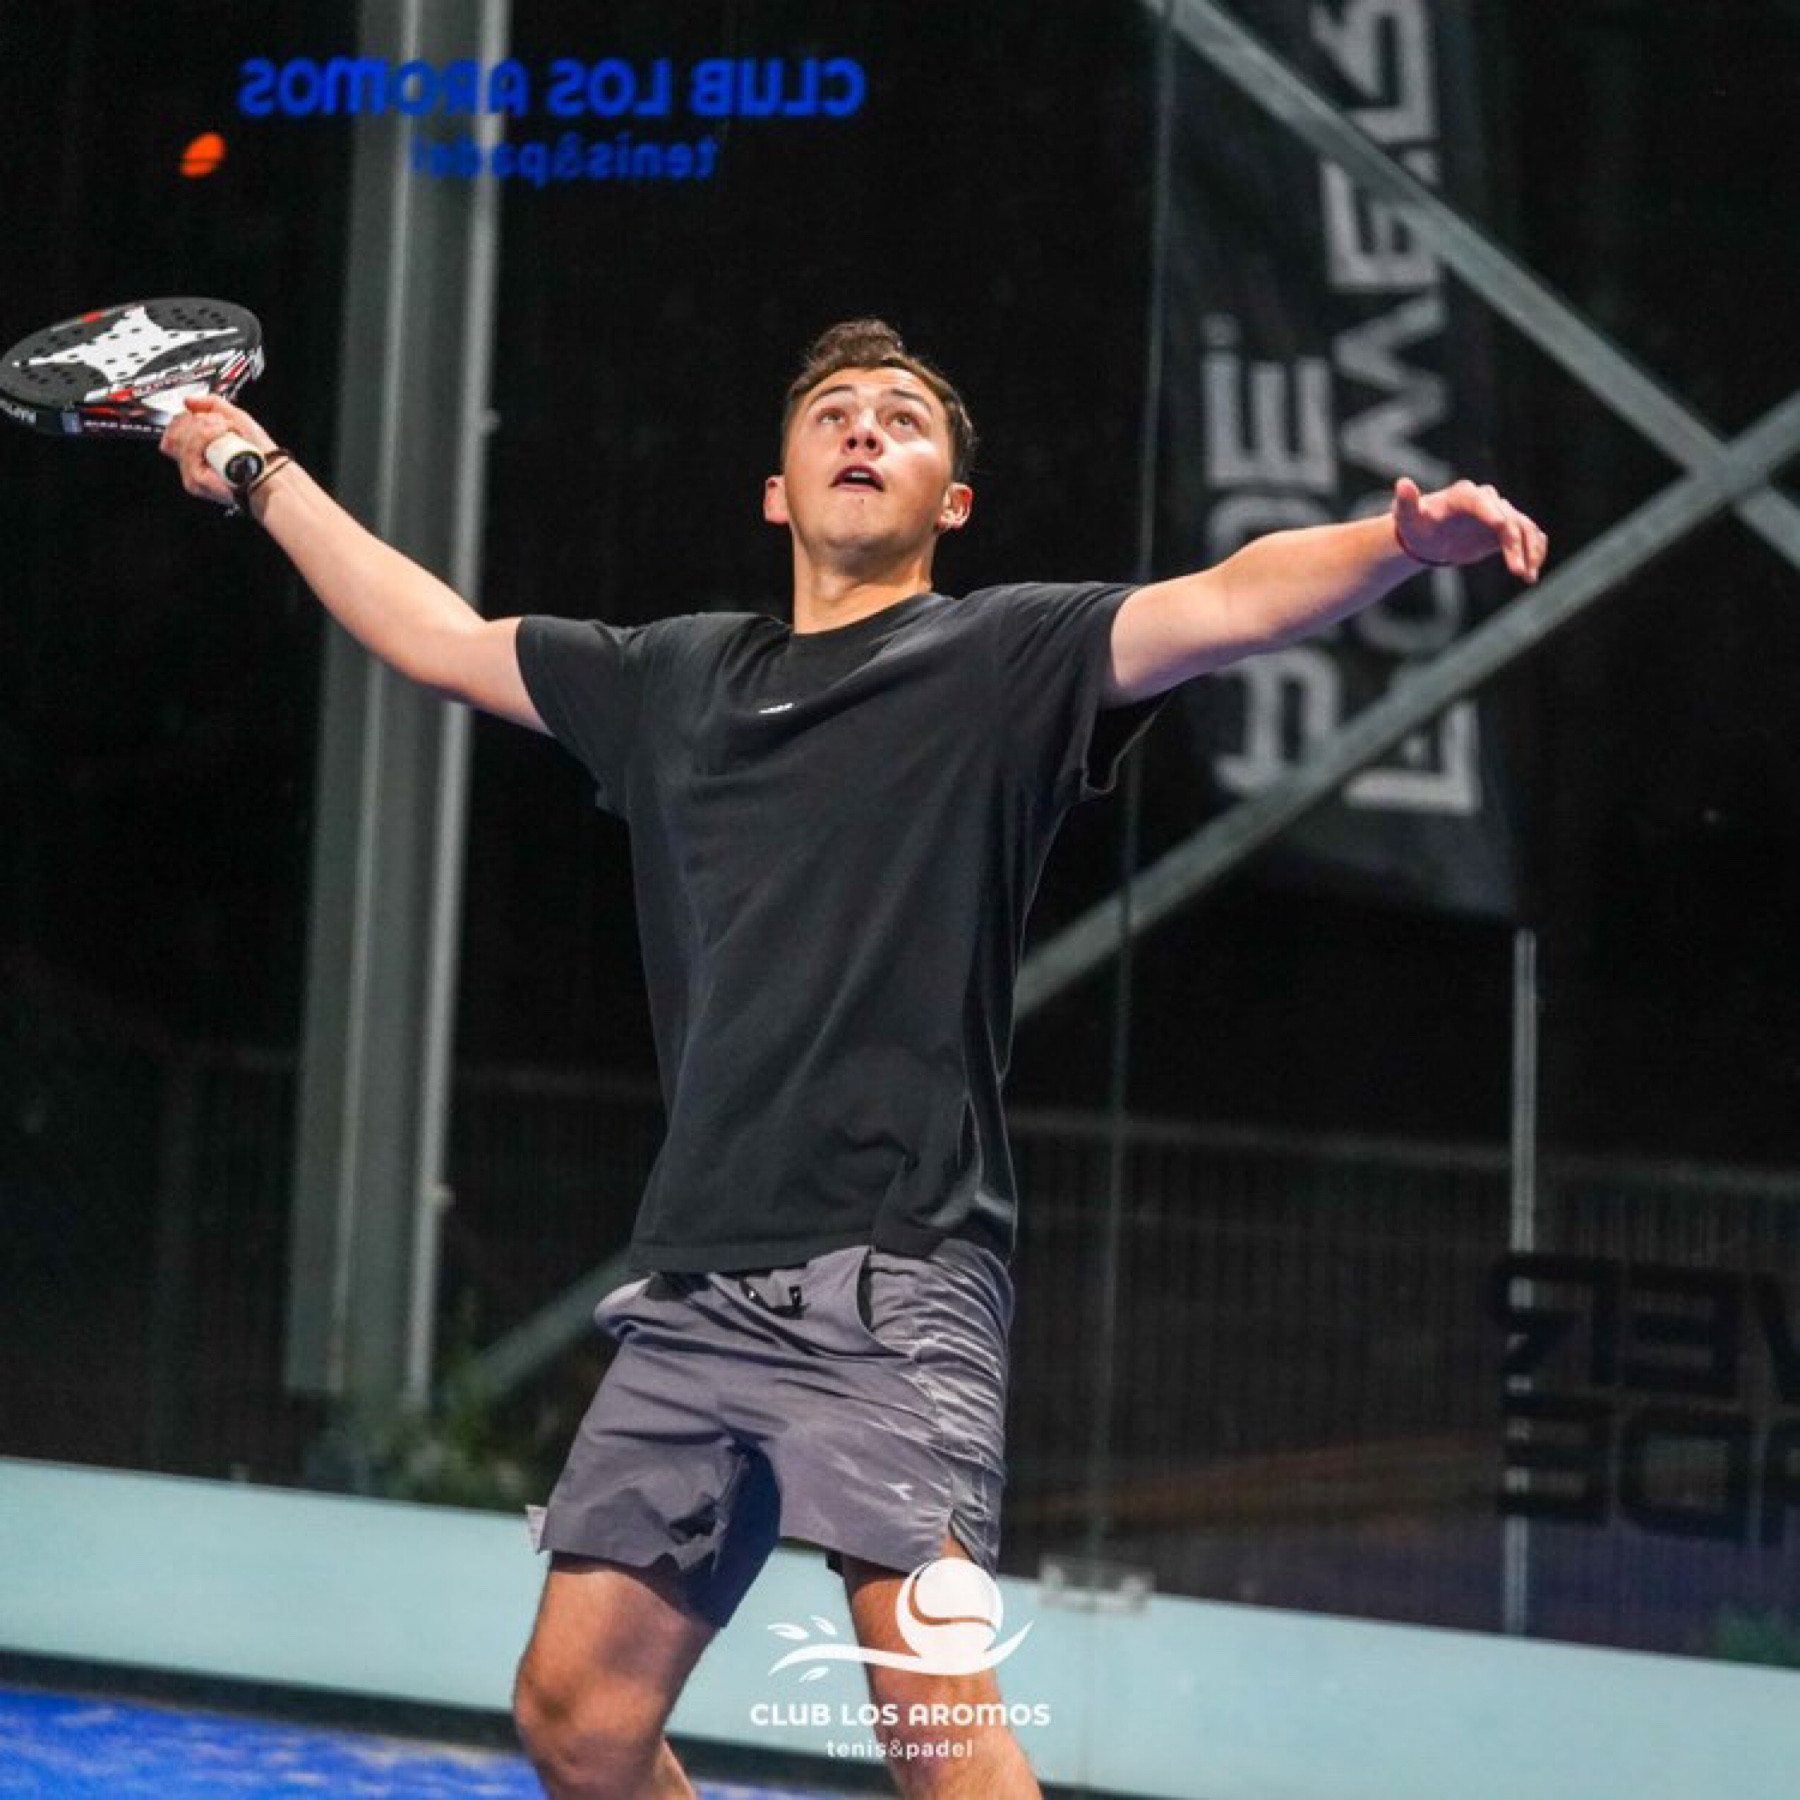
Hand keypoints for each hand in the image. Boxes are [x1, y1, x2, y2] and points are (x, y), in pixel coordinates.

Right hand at [158, 393, 278, 507]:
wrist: (272, 470)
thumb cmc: (258, 450)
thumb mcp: (235, 417)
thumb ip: (212, 404)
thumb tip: (188, 400)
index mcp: (195, 449)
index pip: (172, 431)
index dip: (184, 418)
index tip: (208, 416)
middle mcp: (191, 463)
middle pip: (173, 435)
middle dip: (197, 422)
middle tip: (222, 423)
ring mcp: (192, 473)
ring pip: (180, 441)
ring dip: (204, 428)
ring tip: (226, 430)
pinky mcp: (197, 482)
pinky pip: (190, 454)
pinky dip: (205, 437)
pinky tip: (222, 435)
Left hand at [1392, 475, 1547, 582]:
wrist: (1429, 537)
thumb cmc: (1416, 525)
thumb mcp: (1407, 516)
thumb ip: (1406, 502)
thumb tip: (1403, 484)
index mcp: (1462, 496)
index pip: (1480, 500)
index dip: (1490, 512)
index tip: (1501, 526)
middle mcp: (1486, 501)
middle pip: (1508, 517)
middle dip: (1515, 542)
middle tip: (1516, 570)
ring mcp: (1500, 513)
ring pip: (1524, 528)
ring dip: (1530, 551)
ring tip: (1528, 576)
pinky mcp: (1508, 529)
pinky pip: (1529, 536)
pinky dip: (1534, 552)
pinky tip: (1531, 574)